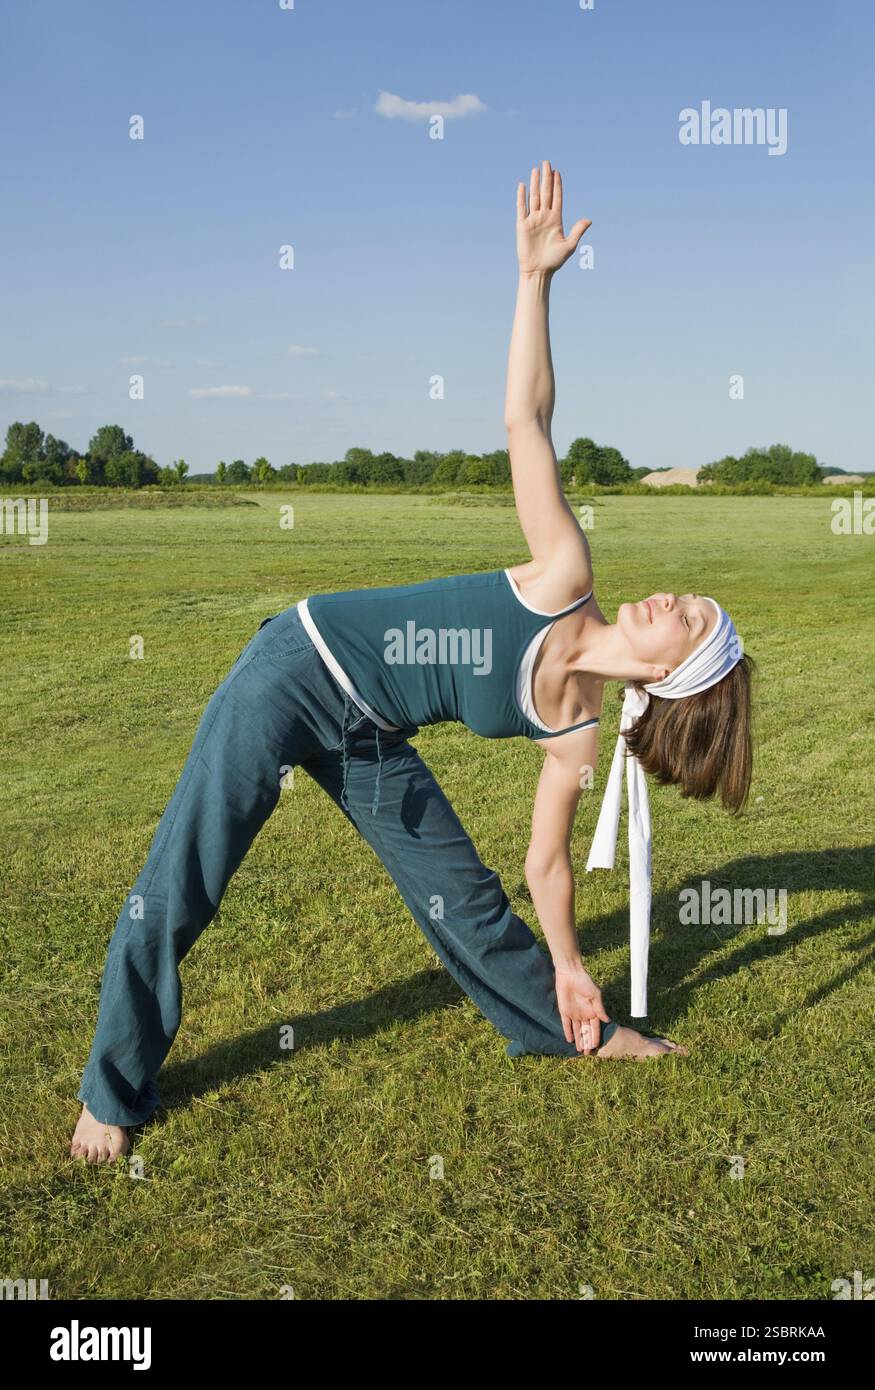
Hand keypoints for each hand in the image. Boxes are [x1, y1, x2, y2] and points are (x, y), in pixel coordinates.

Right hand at [516, 160, 590, 276]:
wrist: (538, 271)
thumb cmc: (554, 261)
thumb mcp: (569, 245)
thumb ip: (577, 231)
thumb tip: (589, 220)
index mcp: (556, 219)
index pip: (557, 197)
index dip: (557, 185)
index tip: (557, 172)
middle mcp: (544, 216)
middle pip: (545, 193)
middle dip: (546, 178)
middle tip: (547, 162)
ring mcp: (533, 220)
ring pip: (534, 197)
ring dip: (535, 183)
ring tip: (536, 170)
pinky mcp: (522, 225)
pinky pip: (521, 208)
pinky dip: (521, 197)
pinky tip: (522, 185)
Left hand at [554, 964, 609, 1053]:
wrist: (570, 973)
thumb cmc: (585, 982)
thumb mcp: (595, 995)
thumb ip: (599, 1008)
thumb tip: (607, 1020)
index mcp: (593, 1011)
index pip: (595, 1027)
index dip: (595, 1037)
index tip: (596, 1046)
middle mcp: (584, 1014)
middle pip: (586, 1031)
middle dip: (587, 1042)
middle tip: (588, 1053)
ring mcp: (574, 1013)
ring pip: (577, 1030)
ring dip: (579, 1040)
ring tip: (580, 1050)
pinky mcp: (564, 1011)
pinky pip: (566, 1024)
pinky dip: (568, 1032)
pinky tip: (570, 1040)